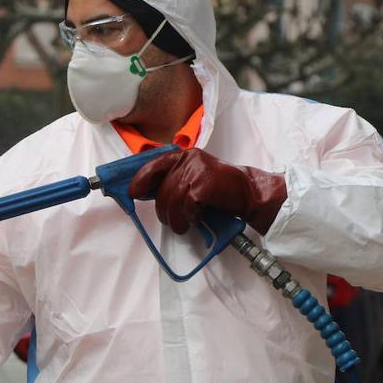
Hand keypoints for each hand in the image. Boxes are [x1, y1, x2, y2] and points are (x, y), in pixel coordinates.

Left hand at [128, 148, 287, 235]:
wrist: (250, 192)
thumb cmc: (221, 189)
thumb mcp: (196, 177)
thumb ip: (175, 179)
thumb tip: (147, 192)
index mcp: (184, 156)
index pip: (154, 164)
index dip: (140, 179)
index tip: (132, 193)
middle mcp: (189, 160)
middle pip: (162, 190)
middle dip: (164, 211)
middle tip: (172, 222)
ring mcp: (196, 171)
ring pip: (172, 201)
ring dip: (176, 220)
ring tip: (184, 226)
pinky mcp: (203, 185)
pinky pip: (186, 207)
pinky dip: (191, 217)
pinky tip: (199, 219)